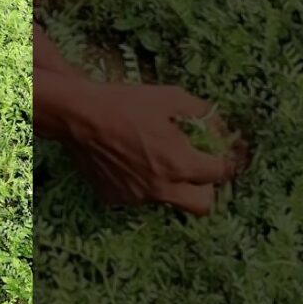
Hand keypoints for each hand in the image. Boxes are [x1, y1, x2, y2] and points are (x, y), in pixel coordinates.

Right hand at [64, 81, 248, 215]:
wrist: (78, 115)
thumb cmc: (125, 103)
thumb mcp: (171, 97)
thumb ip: (204, 114)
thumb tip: (222, 128)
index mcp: (180, 163)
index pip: (220, 173)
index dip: (223, 161)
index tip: (219, 154)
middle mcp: (161, 187)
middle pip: (202, 206)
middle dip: (205, 188)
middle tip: (196, 171)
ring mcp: (137, 196)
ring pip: (168, 199)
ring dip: (170, 184)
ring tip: (154, 158)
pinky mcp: (115, 198)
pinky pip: (138, 196)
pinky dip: (140, 183)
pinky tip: (129, 161)